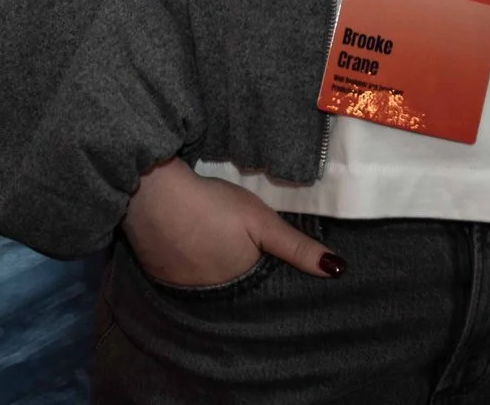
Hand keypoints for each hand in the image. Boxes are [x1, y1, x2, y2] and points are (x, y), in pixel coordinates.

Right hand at [121, 159, 343, 286]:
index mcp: (238, 283)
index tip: (268, 259)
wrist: (152, 195)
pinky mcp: (157, 275)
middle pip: (232, 285)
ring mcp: (180, 287)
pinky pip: (182, 276)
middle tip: (239, 248)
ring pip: (207, 282)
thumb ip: (296, 246)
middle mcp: (210, 295)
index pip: (259, 285)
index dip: (264, 271)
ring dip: (213, 269)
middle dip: (240, 273)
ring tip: (217, 247)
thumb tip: (338, 271)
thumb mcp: (261, 221)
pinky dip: (189, 265)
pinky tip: (191, 246)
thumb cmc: (213, 206)